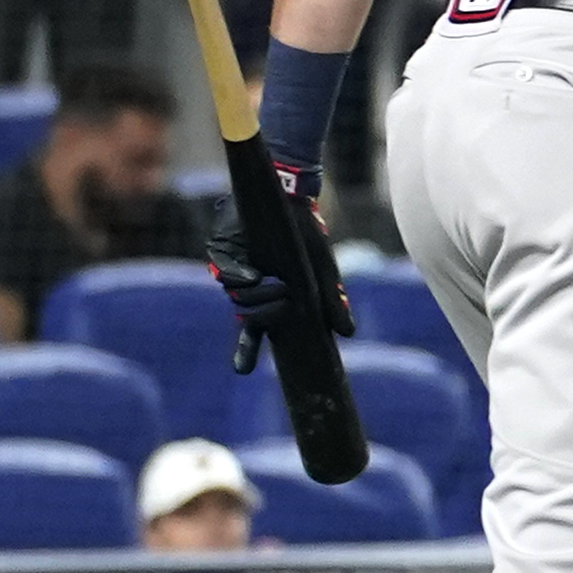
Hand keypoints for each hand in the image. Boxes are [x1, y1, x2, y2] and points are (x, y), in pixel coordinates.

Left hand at [205, 170, 353, 375]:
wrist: (295, 201)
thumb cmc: (308, 238)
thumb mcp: (325, 273)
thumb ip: (333, 302)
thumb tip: (348, 334)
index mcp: (267, 297)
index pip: (254, 331)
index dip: (246, 351)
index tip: (243, 372)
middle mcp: (246, 286)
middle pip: (241, 315)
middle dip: (253, 325)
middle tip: (276, 316)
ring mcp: (233, 268)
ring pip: (234, 293)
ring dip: (255, 296)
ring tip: (280, 287)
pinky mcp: (223, 248)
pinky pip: (225, 267)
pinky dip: (238, 275)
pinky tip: (256, 276)